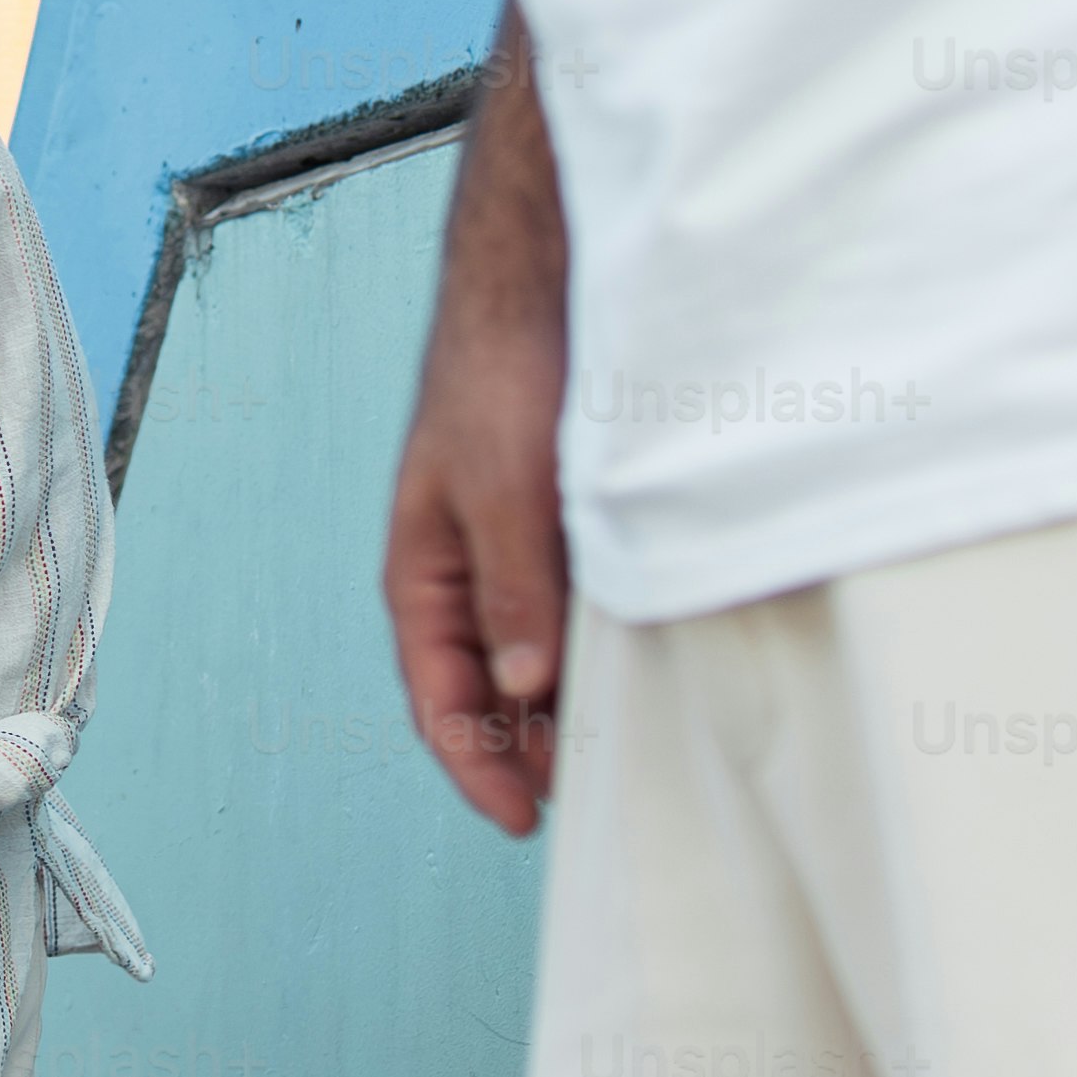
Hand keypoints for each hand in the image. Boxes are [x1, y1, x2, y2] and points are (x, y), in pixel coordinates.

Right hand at [386, 16, 569, 838]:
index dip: (476, 761)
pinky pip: (586, 601)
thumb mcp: (504, 485)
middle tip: (588, 791)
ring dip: (571, 698)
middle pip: (490, 684)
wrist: (554, 259)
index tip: (526, 818)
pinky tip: (650, 659)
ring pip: (541, 647)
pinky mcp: (579, 515)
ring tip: (622, 740)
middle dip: (527, 745)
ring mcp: (527, 540)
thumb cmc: (505, 363)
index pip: (439, 691)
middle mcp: (473, 562)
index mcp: (426, 566)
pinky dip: (608, 642)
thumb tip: (526, 689)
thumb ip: (513, 587)